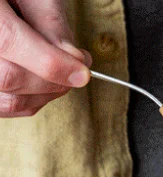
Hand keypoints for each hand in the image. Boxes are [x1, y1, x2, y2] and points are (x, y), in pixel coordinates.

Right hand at [0, 0, 90, 116]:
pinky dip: (34, 101)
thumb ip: (51, 23)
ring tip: (64, 75)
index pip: (9, 42)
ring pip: (10, 100)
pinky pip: (7, 108)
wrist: (5, 6)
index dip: (50, 63)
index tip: (82, 72)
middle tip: (78, 69)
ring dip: (46, 94)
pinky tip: (46, 85)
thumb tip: (75, 60)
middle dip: (53, 81)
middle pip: (9, 78)